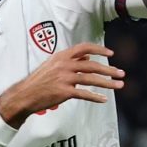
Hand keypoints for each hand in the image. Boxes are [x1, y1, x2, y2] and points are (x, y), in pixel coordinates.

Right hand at [0, 43, 123, 127]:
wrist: (24, 94)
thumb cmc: (39, 80)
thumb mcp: (53, 64)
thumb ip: (70, 60)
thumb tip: (88, 58)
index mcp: (62, 56)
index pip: (84, 47)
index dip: (99, 49)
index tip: (111, 53)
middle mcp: (64, 65)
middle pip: (92, 65)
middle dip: (109, 69)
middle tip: (121, 73)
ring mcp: (64, 78)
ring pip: (91, 79)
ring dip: (107, 83)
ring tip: (119, 85)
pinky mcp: (63, 92)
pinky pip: (83, 94)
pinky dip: (95, 97)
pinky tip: (104, 99)